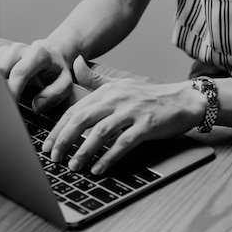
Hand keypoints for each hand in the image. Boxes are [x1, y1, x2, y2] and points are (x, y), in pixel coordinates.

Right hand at [0, 40, 73, 111]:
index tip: (9, 104)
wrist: (51, 52)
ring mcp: (5, 51)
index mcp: (37, 54)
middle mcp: (18, 50)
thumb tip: (37, 106)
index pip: (20, 73)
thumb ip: (54, 94)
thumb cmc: (57, 70)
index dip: (12, 90)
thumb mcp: (65, 82)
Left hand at [43, 56, 205, 174]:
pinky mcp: (146, 125)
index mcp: (107, 91)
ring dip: (83, 151)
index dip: (58, 128)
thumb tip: (76, 63)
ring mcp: (132, 112)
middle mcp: (116, 99)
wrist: (184, 100)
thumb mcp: (120, 84)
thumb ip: (95, 78)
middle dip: (64, 140)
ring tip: (73, 166)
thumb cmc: (150, 96)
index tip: (47, 144)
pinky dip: (108, 157)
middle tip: (53, 157)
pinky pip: (123, 143)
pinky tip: (97, 169)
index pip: (75, 110)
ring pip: (100, 132)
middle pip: (82, 119)